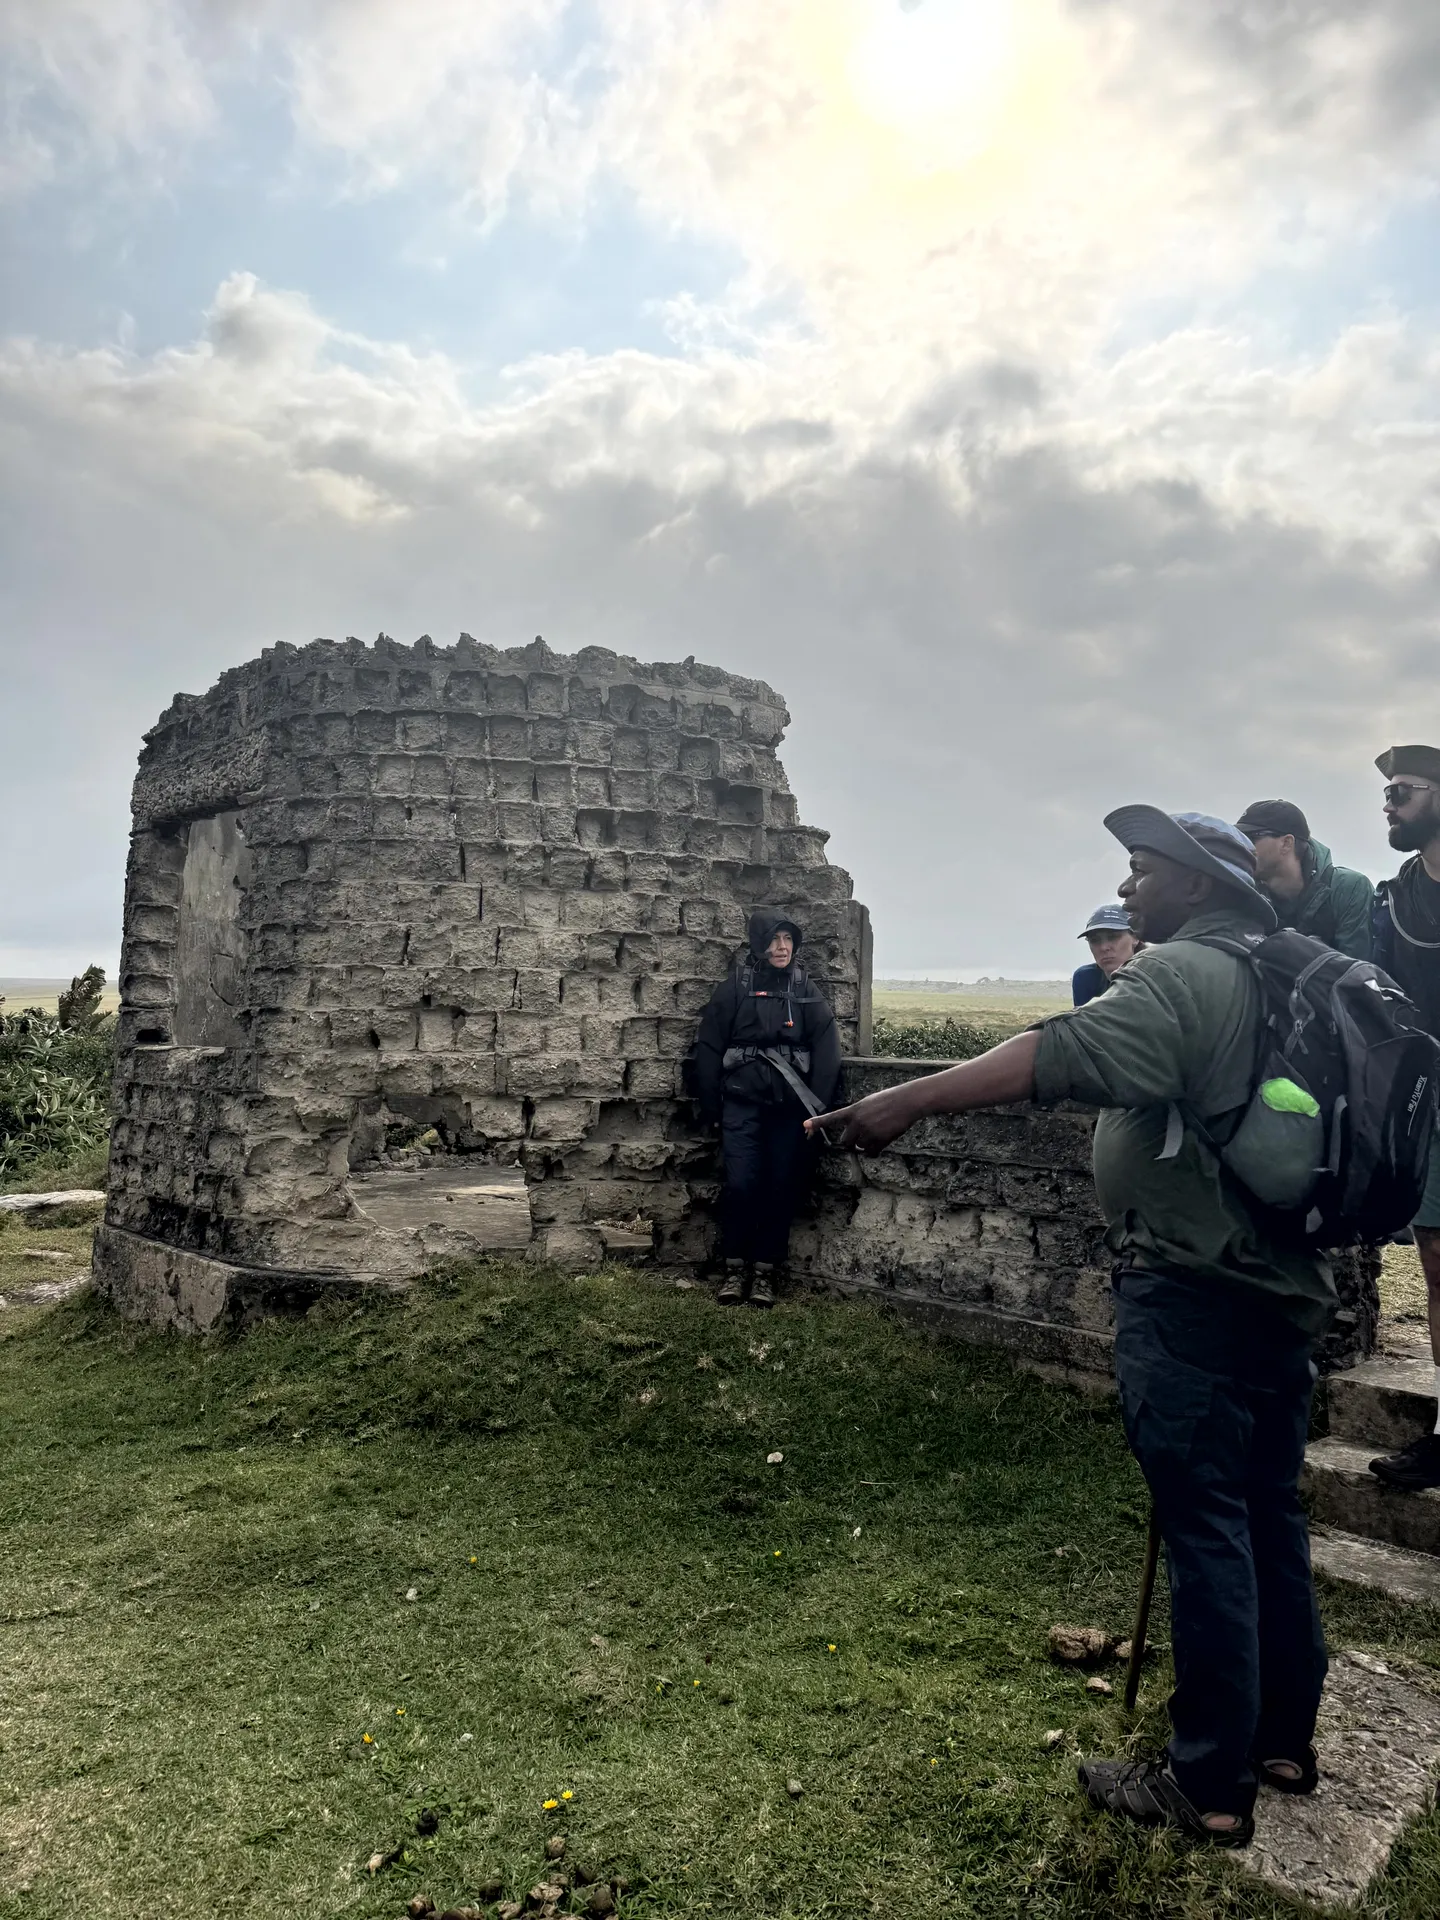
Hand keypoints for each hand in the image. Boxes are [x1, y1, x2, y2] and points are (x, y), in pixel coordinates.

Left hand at [805, 1083, 925, 1155]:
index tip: (805, 1126)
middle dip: (851, 1143)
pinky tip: (881, 1142)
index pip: (832, 1118)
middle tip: (859, 1139)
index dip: (818, 1123)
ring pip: (859, 1148)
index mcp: (854, 1111)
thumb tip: (855, 1132)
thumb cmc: (889, 1100)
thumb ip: (858, 1116)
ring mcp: (868, 1132)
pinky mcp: (879, 1141)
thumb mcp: (868, 1103)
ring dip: (865, 1145)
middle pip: (845, 1142)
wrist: (906, 1102)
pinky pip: (871, 1153)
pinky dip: (874, 1151)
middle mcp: (857, 1122)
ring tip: (877, 1134)